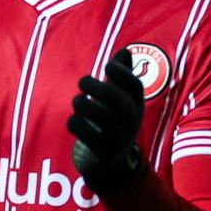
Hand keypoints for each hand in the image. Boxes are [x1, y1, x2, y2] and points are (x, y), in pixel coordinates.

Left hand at [67, 47, 145, 194]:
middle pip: (118, 101)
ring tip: (78, 102)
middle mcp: (131, 121)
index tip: (107, 66)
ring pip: (102, 117)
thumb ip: (121, 75)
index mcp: (135, 105)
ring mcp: (119, 138)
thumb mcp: (120, 98)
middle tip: (83, 81)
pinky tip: (74, 121)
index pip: (135, 86)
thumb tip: (126, 51)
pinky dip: (75, 123)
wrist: (110, 159)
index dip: (122, 73)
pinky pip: (86, 134)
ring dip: (83, 104)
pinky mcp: (103, 151)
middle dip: (98, 87)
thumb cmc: (112, 118)